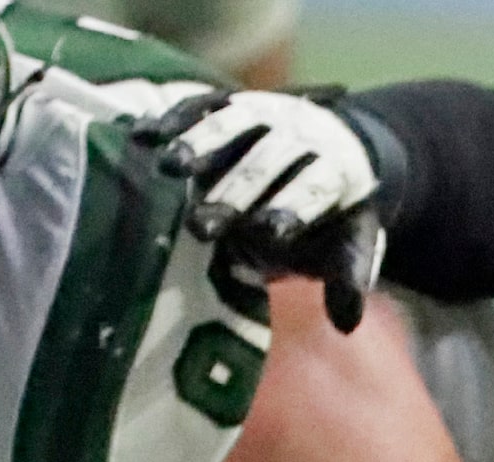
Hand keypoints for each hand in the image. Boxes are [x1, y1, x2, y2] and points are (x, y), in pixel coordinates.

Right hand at [137, 89, 385, 331]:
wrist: (340, 147)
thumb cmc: (335, 214)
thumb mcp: (350, 244)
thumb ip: (347, 277)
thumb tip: (346, 324)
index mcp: (334, 171)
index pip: (314, 189)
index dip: (293, 208)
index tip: (271, 233)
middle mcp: (299, 136)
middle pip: (266, 163)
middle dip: (235, 192)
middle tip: (202, 227)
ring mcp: (264, 115)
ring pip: (231, 125)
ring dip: (199, 144)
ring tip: (171, 167)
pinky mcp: (231, 104)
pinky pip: (200, 107)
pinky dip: (171, 120)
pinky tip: (143, 136)